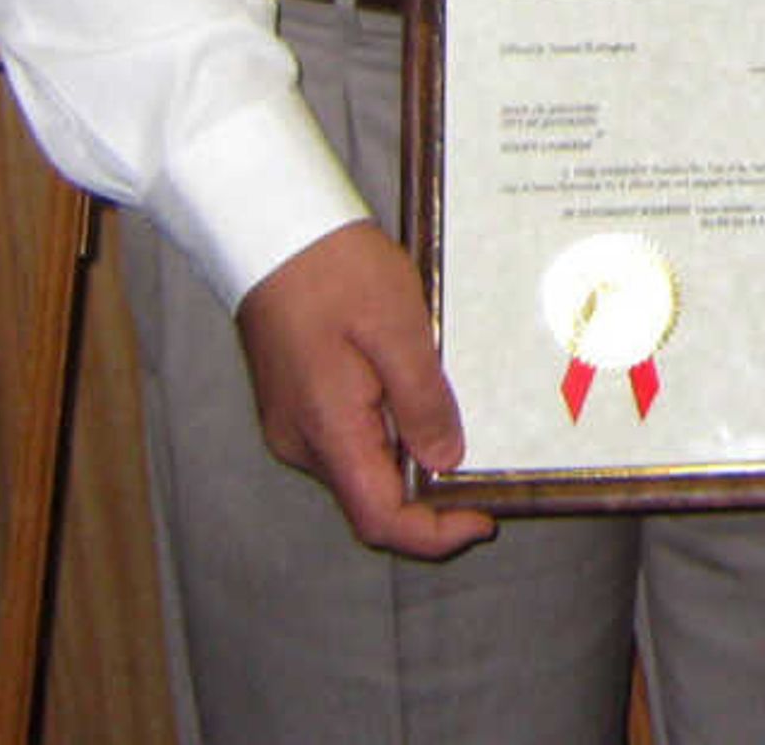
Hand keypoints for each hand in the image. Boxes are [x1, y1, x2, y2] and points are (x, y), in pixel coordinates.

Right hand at [231, 221, 496, 559]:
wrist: (276, 231)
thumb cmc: (336, 271)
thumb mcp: (398, 328)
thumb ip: (422, 402)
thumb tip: (445, 463)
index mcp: (326, 430)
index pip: (378, 518)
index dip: (433, 533)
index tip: (483, 517)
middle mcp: (303, 441)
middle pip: (372, 499)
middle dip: (431, 499)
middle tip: (488, 471)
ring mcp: (297, 423)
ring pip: (363, 468)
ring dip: (413, 461)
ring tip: (466, 428)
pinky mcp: (300, 402)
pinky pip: (352, 437)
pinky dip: (393, 433)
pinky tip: (426, 400)